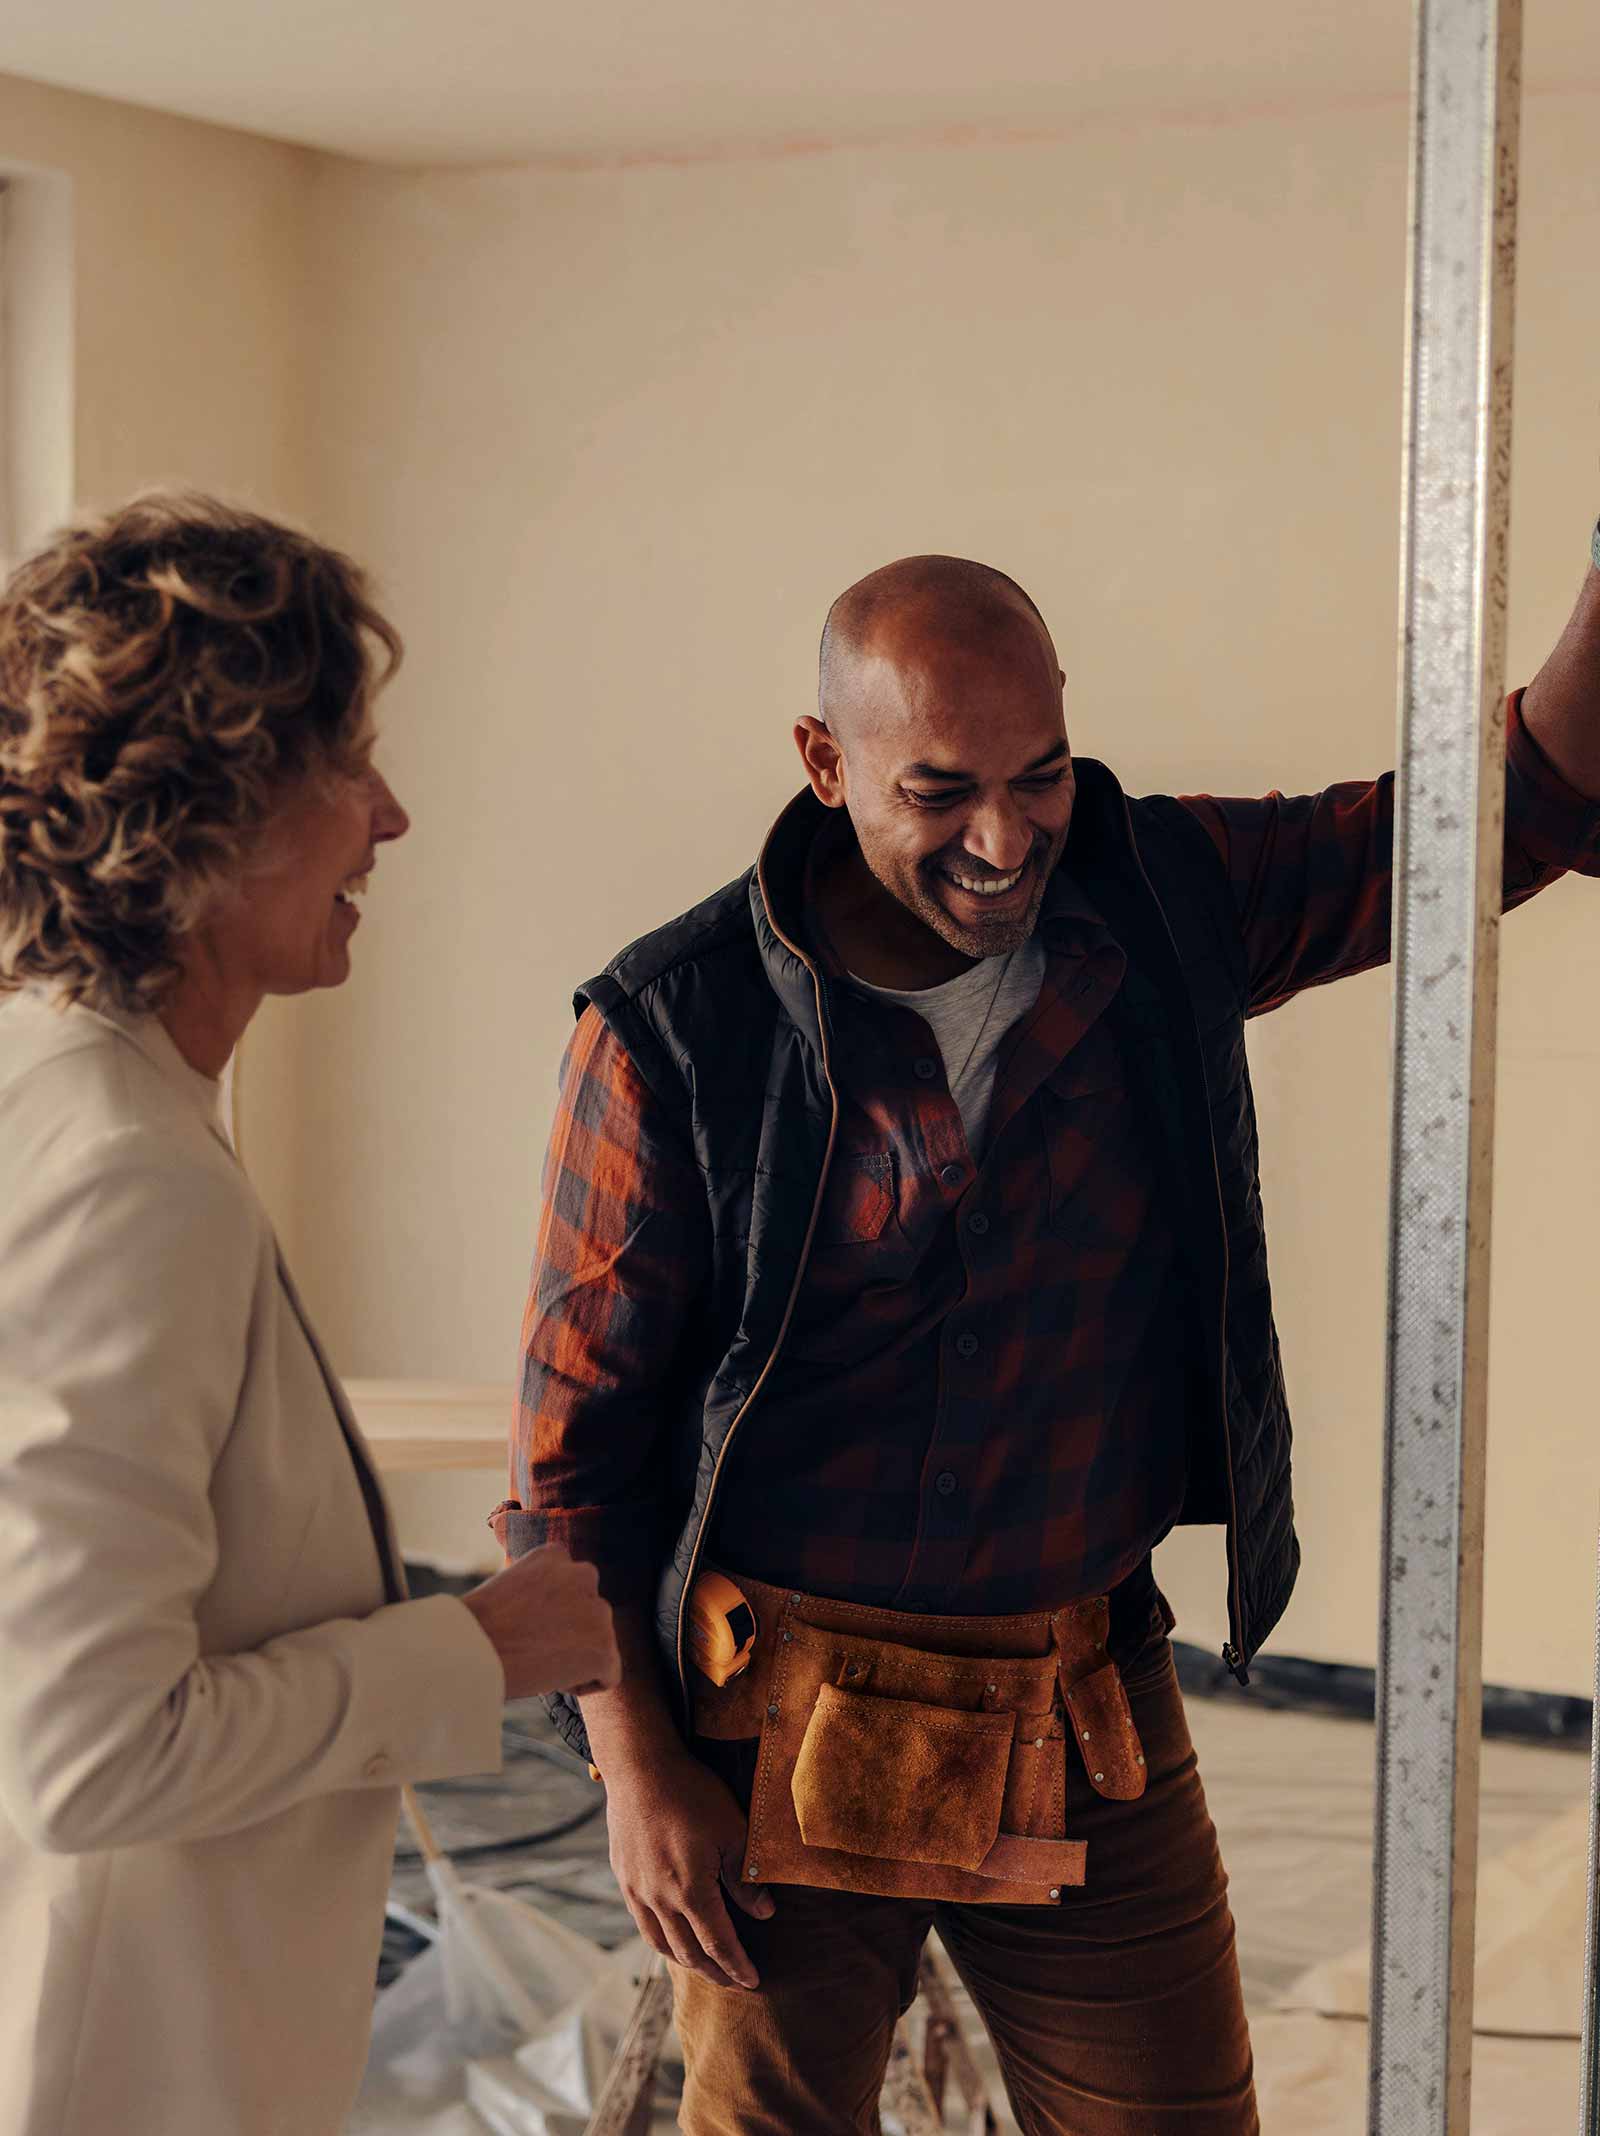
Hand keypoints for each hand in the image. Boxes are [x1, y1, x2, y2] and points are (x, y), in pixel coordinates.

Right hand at [460, 1545, 619, 1700]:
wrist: (469, 1651)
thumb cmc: (476, 1627)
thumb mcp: (509, 1586)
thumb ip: (540, 1590)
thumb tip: (554, 1612)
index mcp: (556, 1554)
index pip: (571, 1589)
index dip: (550, 1616)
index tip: (524, 1628)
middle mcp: (583, 1574)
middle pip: (589, 1615)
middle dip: (568, 1635)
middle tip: (530, 1648)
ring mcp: (597, 1610)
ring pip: (598, 1644)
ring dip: (574, 1658)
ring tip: (536, 1661)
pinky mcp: (603, 1648)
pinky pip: (608, 1675)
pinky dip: (583, 1684)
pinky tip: (551, 1678)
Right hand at [602, 1744, 774, 1990]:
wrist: (640, 1768)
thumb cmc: (692, 1794)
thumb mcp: (732, 1831)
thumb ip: (745, 1878)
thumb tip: (765, 1913)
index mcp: (690, 1891)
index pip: (718, 1943)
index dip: (737, 1966)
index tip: (753, 1982)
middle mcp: (660, 1900)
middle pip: (689, 1952)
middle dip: (714, 1971)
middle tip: (732, 1981)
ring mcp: (637, 1891)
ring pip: (662, 1943)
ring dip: (686, 1962)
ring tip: (704, 1966)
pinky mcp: (624, 1878)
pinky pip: (643, 1923)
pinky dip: (661, 1941)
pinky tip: (671, 1937)